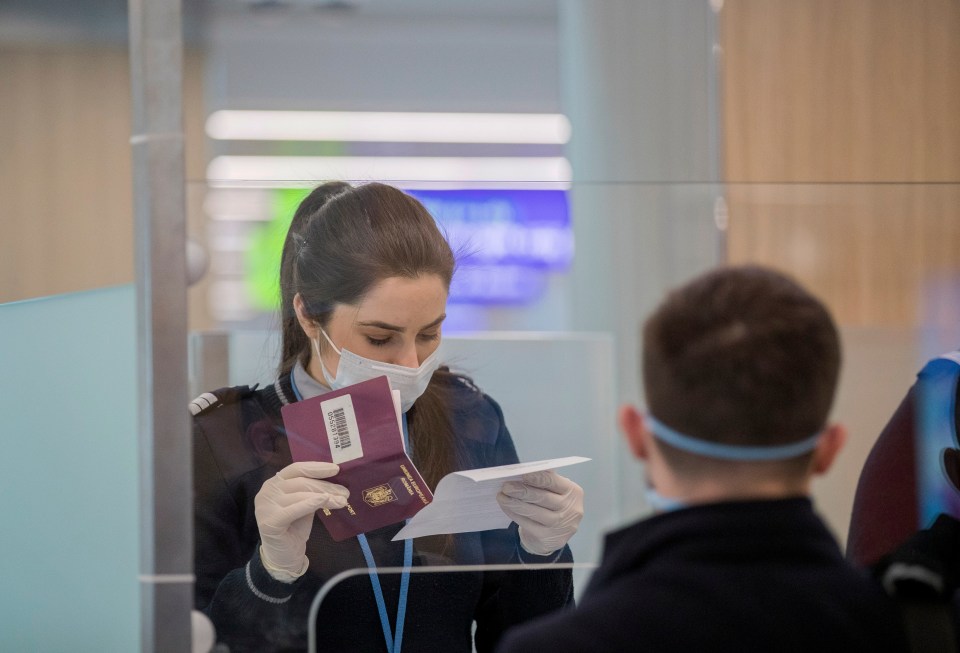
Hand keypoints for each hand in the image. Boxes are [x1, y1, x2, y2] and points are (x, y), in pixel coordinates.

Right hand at [254, 461, 348, 580]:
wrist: (284, 557)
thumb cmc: (295, 528)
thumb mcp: (305, 505)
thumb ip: (312, 491)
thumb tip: (336, 480)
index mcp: (274, 483)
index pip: (296, 469)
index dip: (316, 467)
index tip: (336, 469)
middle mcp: (267, 491)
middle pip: (301, 482)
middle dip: (326, 486)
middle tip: (345, 492)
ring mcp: (265, 506)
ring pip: (301, 495)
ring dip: (325, 496)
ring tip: (343, 501)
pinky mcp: (269, 522)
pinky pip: (293, 509)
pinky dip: (310, 503)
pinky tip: (324, 500)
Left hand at [496, 470, 583, 556]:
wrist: (554, 536)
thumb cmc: (552, 505)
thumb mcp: (555, 492)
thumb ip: (544, 482)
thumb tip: (522, 471)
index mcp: (573, 492)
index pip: (554, 482)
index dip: (537, 478)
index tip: (522, 475)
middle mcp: (571, 509)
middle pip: (543, 498)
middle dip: (522, 491)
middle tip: (506, 486)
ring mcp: (560, 526)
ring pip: (534, 512)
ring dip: (515, 503)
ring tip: (501, 496)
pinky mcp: (548, 537)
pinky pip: (528, 524)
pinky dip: (514, 514)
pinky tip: (506, 507)